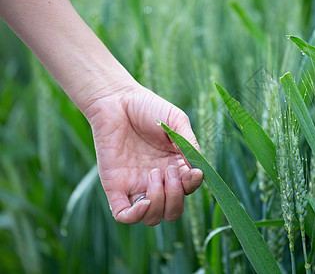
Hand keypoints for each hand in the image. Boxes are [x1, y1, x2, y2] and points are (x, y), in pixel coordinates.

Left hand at [86, 83, 202, 225]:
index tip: (191, 171)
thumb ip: (189, 144)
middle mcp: (157, 180)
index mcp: (174, 166)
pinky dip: (136, 216)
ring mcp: (136, 185)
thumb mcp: (176, 121)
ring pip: (153, 217)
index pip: (188, 190)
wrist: (115, 99)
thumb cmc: (147, 107)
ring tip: (153, 173)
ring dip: (159, 202)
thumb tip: (197, 170)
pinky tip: (143, 201)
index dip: (192, 185)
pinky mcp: (115, 186)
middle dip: (175, 197)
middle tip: (167, 170)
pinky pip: (124, 215)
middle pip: (173, 210)